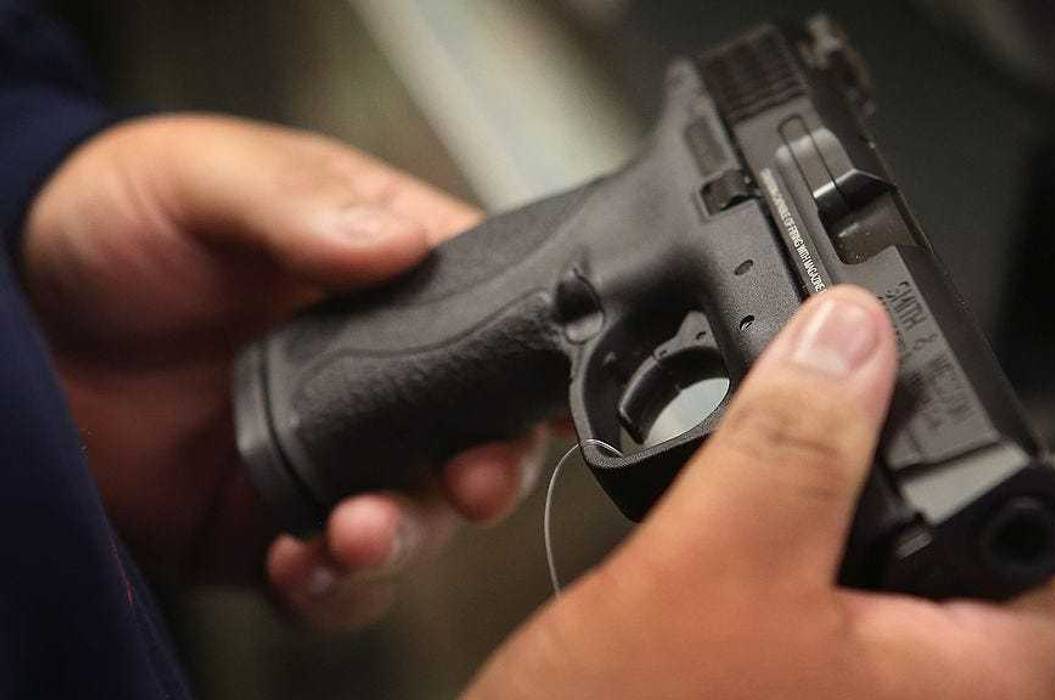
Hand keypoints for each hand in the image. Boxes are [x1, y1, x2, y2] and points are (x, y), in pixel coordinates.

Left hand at [22, 114, 546, 628]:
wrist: (15, 311)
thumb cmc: (122, 218)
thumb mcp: (208, 179)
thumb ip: (297, 204)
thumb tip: (395, 240)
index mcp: (392, 280)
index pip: (498, 319)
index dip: (534, 364)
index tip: (549, 400)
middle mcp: (381, 376)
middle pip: (480, 435)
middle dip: (488, 470)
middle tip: (471, 480)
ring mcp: (334, 455)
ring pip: (418, 519)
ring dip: (407, 537)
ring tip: (358, 531)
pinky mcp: (275, 520)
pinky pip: (330, 577)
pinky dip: (330, 587)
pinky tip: (298, 563)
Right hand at [468, 287, 1054, 697]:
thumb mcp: (718, 566)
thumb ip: (795, 445)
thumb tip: (852, 335)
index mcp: (960, 696)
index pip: (1048, 555)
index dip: (994, 457)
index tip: (924, 398)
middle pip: (952, 561)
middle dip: (882, 477)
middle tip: (826, 415)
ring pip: (867, 586)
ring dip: (814, 516)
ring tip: (760, 469)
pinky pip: (806, 620)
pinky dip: (773, 561)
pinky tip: (717, 536)